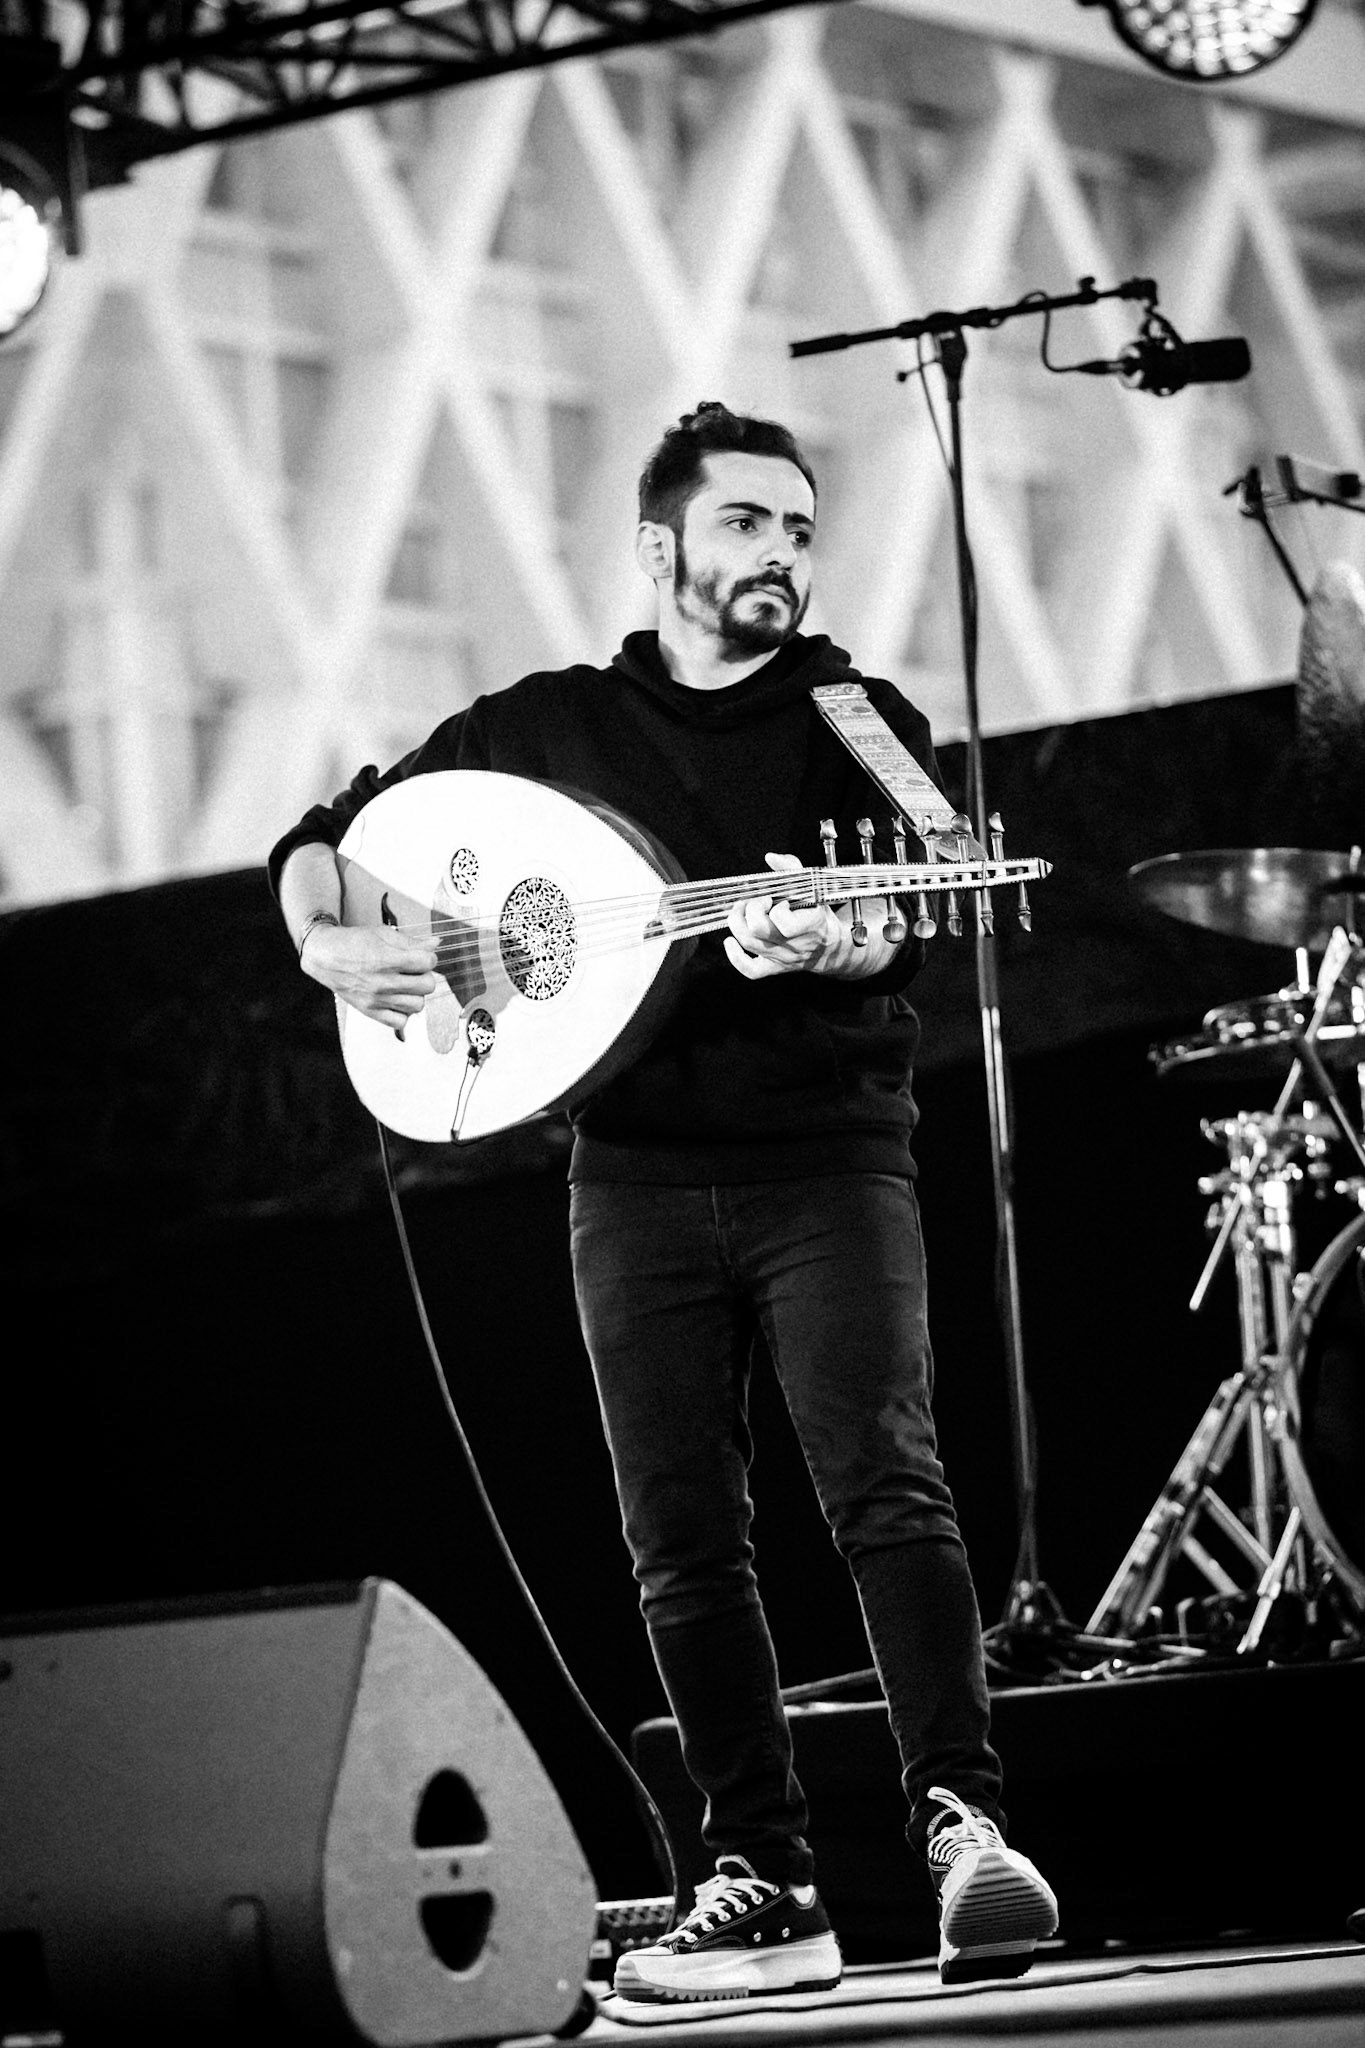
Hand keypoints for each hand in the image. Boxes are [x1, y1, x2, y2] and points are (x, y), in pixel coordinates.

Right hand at [301, 922, 438, 1031]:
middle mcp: (382, 982)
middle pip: (427, 986)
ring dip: (415, 995)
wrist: (326, 956)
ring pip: (417, 1005)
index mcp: (387, 959)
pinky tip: (396, 999)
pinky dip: (402, 1012)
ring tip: (404, 985)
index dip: (428, 958)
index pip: (428, 962)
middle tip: (414, 972)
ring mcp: (376, 999)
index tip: (421, 957)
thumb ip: (412, 942)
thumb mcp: (384, 934)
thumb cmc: (353, 943)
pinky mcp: (370, 1011)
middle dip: (424, 976)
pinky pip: (400, 1021)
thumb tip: (436, 944)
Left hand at [724, 854, 845, 980]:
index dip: (776, 908)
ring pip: (749, 943)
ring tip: (742, 911)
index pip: (785, 922)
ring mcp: (782, 957)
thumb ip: (793, 869)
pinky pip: (751, 970)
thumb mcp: (813, 889)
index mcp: (810, 925)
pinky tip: (730, 941)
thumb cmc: (819, 915)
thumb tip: (771, 857)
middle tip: (757, 901)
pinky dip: (735, 957)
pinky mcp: (774, 967)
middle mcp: (795, 944)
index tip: (779, 900)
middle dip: (751, 910)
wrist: (830, 949)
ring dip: (738, 923)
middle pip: (758, 930)